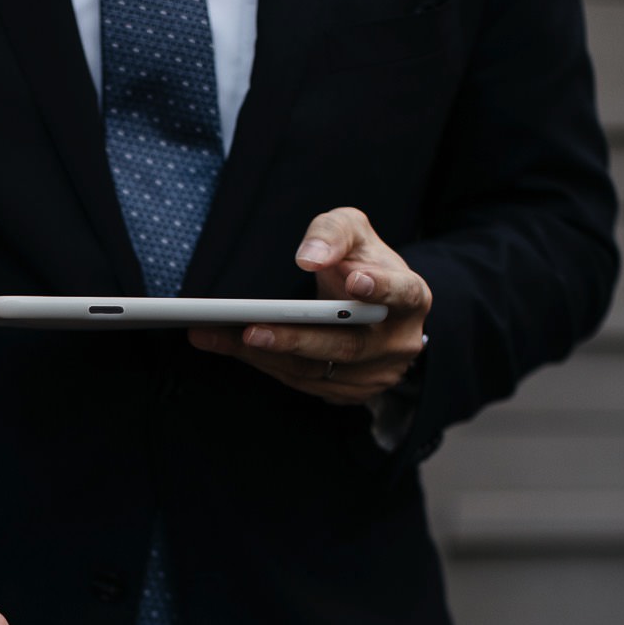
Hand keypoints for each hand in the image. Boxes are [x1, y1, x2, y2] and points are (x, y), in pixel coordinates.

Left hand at [188, 206, 429, 406]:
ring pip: (314, 371)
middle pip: (346, 347)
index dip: (381, 288)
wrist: (368, 304)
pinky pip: (299, 382)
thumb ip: (333, 234)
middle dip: (295, 339)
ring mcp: (374, 375)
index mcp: (411, 298)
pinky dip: (261, 363)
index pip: (401, 294)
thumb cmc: (357, 260)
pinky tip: (224, 345)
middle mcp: (398, 343)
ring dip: (262, 355)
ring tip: (212, 335)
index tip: (354, 278)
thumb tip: (309, 257)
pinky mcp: (346, 393)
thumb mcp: (351, 232)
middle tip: (249, 329)